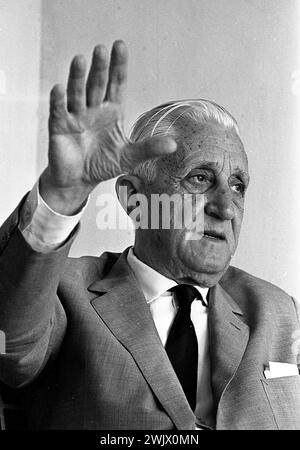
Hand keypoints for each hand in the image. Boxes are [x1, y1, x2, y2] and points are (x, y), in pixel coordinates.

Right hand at [40, 40, 176, 214]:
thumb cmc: (103, 164)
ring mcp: (75, 116)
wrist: (79, 180)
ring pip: (77, 93)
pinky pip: (58, 111)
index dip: (118, 66)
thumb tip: (173, 145)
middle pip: (97, 84)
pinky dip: (58, 100)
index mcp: (112, 112)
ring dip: (77, 77)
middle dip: (100, 68)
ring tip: (80, 60)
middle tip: (102, 50)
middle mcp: (93, 109)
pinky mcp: (59, 127)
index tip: (120, 46)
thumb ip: (149, 148)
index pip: (116, 84)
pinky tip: (59, 89)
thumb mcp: (129, 157)